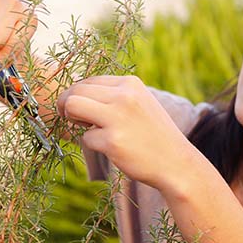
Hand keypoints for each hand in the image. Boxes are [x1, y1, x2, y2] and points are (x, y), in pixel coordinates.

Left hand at [57, 75, 197, 190]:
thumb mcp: (138, 103)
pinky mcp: (112, 141)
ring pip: (72, 106)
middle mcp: (124, 96)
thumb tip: (75, 94)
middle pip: (75, 91)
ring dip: (72, 119)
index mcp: (130, 83)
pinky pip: (84, 138)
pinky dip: (93, 144)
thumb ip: (113, 95)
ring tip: (90, 130)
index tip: (83, 110)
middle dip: (67, 105)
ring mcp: (117, 118)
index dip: (79, 95)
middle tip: (76, 120)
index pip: (88, 80)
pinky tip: (111, 148)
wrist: (176, 162)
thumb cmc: (152, 134)